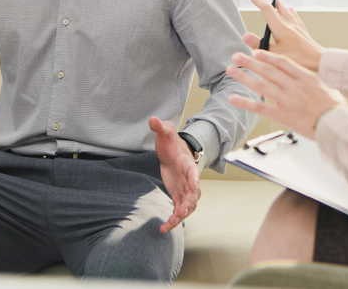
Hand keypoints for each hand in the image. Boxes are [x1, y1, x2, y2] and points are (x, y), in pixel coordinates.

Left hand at [150, 116, 200, 233]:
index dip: (195, 179)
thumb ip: (161, 127)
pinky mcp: (178, 196)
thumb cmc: (170, 141)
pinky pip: (178, 211)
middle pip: (194, 194)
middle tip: (179, 212)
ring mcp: (185, 189)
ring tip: (169, 225)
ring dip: (180, 216)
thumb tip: (152, 119)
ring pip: (187, 206)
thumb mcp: (165, 132)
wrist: (172, 151)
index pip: (194, 172)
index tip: (194, 186)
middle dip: (188, 204)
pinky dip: (173, 220)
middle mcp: (190, 179)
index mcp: (188, 164)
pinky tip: (163, 228)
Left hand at [226, 51, 347, 140]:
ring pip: (260, 85)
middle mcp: (293, 86)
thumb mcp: (329, 90)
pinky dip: (245, 102)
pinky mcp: (282, 115)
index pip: (283, 63)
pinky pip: (260, 106)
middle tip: (237, 55)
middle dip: (250, 62)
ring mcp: (286, 100)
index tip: (257, 50)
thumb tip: (311, 83)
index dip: (268, 56)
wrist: (336, 124)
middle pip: (268, 71)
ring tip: (231, 70)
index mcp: (305, 78)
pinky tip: (233, 98)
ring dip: (243, 76)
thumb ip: (315, 85)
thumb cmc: (336, 109)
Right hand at [244, 0, 325, 71]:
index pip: (267, 11)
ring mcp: (297, 27)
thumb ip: (259, 45)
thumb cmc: (297, 58)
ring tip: (276, 0)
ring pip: (286, 12)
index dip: (259, 3)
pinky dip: (291, 12)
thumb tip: (245, 36)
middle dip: (267, 3)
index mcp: (280, 28)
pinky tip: (292, 10)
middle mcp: (289, 24)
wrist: (318, 59)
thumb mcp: (274, 54)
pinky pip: (295, 18)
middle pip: (276, 9)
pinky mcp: (303, 32)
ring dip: (279, 5)